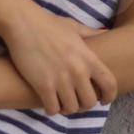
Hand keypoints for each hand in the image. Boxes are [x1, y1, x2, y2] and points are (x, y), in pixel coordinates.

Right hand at [0, 5, 116, 114]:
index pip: (109, 84)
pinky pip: (53, 109)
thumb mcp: (75, 27)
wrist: (23, 23)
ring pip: (71, 108)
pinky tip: (48, 102)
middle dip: (84, 105)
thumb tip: (107, 33)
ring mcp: (61, 79)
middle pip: (90, 102)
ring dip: (67, 108)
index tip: (103, 100)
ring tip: (62, 102)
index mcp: (88, 57)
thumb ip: (92, 34)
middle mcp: (78, 71)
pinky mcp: (43, 85)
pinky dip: (51, 109)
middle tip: (77, 101)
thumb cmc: (49, 24)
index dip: (109, 96)